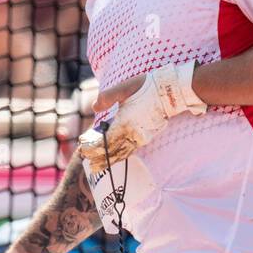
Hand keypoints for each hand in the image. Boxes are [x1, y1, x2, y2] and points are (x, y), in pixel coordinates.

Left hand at [80, 61, 203, 171]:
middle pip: (112, 150)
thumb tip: (94, 107)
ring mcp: (140, 137)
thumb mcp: (126, 87)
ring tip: (97, 166)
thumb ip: (109, 97)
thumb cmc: (147, 87)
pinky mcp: (146, 137)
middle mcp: (133, 133)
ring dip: (108, 160)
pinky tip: (115, 158)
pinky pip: (130, 150)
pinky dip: (120, 156)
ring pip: (122, 153)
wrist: (170, 92)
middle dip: (98, 157)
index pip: (106, 139)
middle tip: (86, 161)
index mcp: (125, 122)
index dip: (93, 146)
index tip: (82, 149)